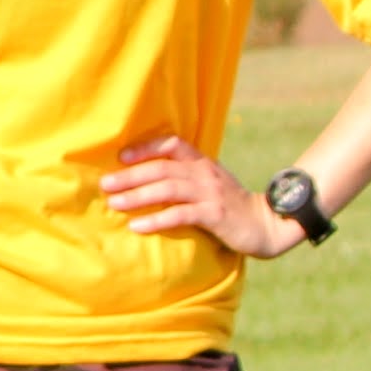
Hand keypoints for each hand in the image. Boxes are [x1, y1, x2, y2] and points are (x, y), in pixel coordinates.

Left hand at [102, 133, 303, 255]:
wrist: (265, 224)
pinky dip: (156, 219)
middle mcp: (205, 173)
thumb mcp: (207, 184)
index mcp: (201, 163)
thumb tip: (141, 181)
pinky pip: (180, 214)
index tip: (121, 157)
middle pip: (162, 168)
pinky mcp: (216, 214)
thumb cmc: (228, 205)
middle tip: (105, 184)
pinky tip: (137, 226)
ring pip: (168, 189)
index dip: (145, 148)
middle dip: (131, 175)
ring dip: (138, 196)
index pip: (171, 145)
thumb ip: (183, 178)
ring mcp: (211, 193)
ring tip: (114, 203)